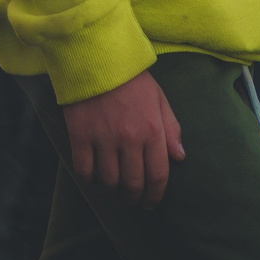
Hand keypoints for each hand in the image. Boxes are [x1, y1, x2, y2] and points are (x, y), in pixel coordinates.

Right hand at [62, 69, 184, 207]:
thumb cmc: (130, 78)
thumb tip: (179, 158)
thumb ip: (171, 128)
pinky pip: (84, 170)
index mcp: (152, 130)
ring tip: (113, 192)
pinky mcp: (80, 136)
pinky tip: (93, 180)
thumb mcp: (158, 98)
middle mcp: (130, 139)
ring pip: (109, 181)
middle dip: (134, 198)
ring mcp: (104, 139)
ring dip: (112, 192)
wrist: (96, 56)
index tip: (151, 203)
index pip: (158, 175)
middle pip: (133, 183)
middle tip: (131, 201)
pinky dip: (89, 181)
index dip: (155, 195)